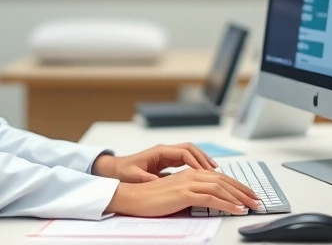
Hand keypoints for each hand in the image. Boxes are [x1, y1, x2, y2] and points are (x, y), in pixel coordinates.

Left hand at [93, 143, 218, 182]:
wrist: (116, 169)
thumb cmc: (124, 172)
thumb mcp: (135, 176)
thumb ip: (148, 179)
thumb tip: (159, 183)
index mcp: (159, 152)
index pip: (183, 152)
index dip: (195, 161)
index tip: (204, 172)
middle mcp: (165, 150)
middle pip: (190, 149)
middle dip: (203, 158)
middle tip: (215, 170)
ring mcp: (167, 154)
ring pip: (190, 153)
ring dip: (202, 160)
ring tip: (214, 171)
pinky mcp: (167, 160)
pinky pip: (186, 159)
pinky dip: (196, 164)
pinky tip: (203, 173)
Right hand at [104, 169, 260, 216]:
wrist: (133, 197)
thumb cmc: (152, 198)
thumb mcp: (176, 193)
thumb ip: (191, 193)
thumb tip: (207, 200)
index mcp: (190, 173)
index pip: (219, 178)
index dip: (237, 185)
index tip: (249, 194)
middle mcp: (191, 175)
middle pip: (224, 181)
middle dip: (243, 191)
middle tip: (257, 200)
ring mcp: (188, 183)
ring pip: (221, 188)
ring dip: (240, 197)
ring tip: (252, 206)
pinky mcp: (184, 194)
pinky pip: (211, 198)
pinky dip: (227, 204)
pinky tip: (237, 209)